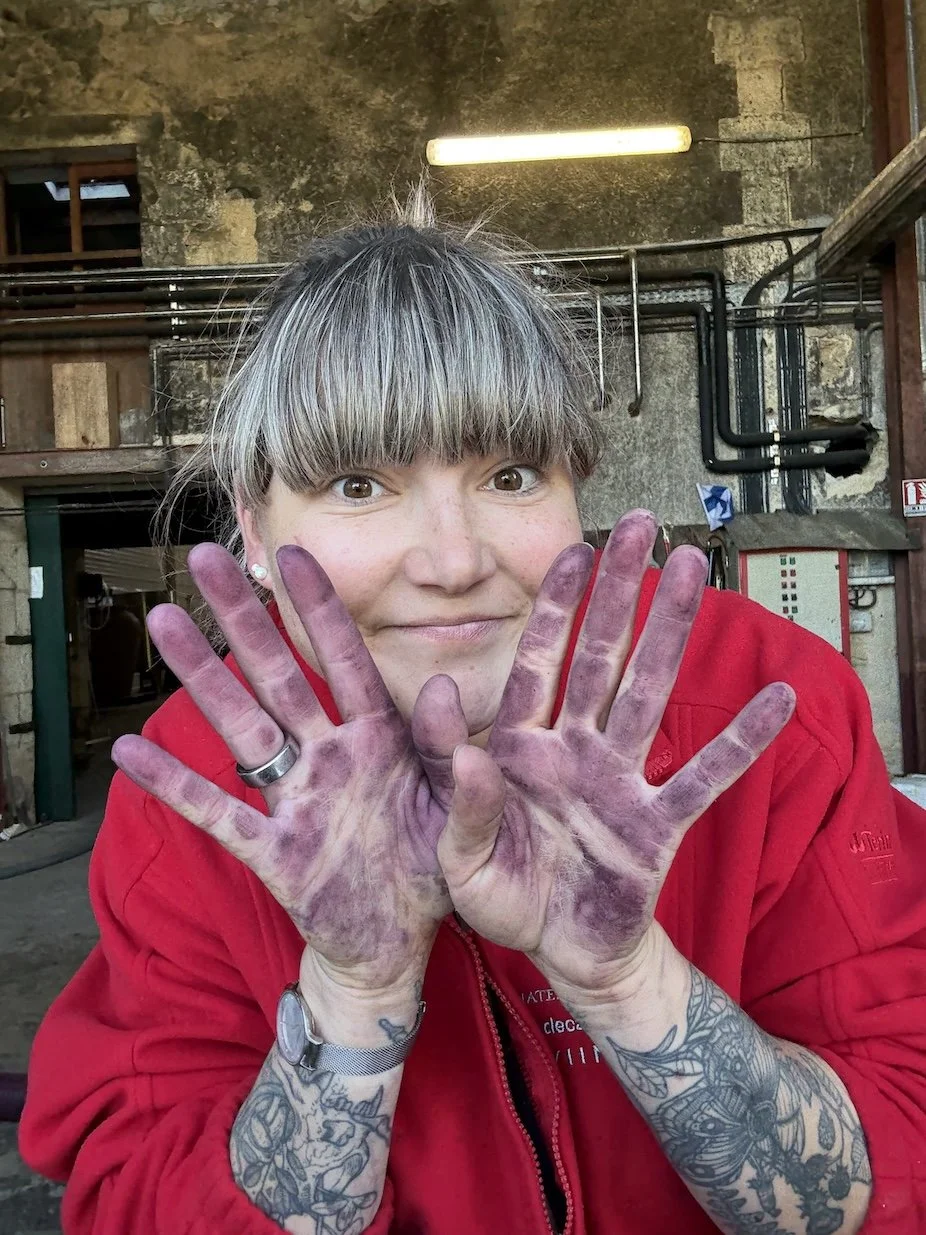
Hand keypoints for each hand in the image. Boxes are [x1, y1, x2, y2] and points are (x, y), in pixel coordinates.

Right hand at [112, 544, 449, 993]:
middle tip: (204, 560)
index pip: (345, 660)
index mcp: (380, 740)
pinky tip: (129, 753)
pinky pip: (219, 814)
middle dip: (244, 620)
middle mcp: (331, 757)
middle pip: (279, 677)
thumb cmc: (434, 866)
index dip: (318, 608)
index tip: (292, 554)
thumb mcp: (460, 809)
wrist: (402, 943)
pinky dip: (177, 785)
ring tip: (163, 624)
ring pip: (241, 728)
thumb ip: (449, 752)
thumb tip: (444, 685)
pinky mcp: (276, 852)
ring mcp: (297, 800)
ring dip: (202, 679)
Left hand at [412, 511, 794, 996]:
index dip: (553, 606)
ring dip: (672, 634)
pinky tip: (776, 701)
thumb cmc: (502, 896)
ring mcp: (620, 781)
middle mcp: (574, 749)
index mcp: (518, 749)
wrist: (557, 955)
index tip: (573, 549)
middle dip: (618, 592)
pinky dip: (740, 744)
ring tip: (697, 572)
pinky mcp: (657, 825)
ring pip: (650, 694)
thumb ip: (456, 789)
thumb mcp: (456, 853)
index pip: (536, 661)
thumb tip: (448, 707)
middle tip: (639, 526)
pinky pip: (704, 778)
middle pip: (600, 656)